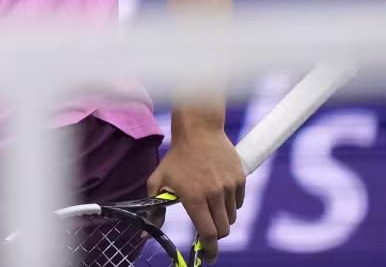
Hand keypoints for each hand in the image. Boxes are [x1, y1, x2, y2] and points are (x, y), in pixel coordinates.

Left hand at [147, 127, 244, 263]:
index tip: (208, 257)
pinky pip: (239, 203)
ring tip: (210, 207)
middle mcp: (214, 194)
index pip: (208, 233)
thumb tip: (145, 233)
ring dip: (222, 219)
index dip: (209, 250)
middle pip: (222, 230)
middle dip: (215, 236)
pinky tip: (220, 195)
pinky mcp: (240, 179)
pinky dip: (231, 205)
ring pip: (231, 217)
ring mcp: (229, 186)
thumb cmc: (177, 157)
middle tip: (207, 232)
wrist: (199, 130)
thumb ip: (154, 208)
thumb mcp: (159, 180)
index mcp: (194, 197)